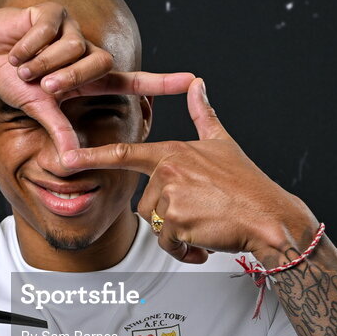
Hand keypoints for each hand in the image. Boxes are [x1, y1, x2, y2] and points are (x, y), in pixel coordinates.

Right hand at [0, 2, 195, 154]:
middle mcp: (85, 51)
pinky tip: (16, 49)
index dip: (163, 82)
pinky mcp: (53, 11)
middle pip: (99, 64)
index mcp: (88, 78)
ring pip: (70, 48)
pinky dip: (27, 45)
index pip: (132, 80)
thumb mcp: (38, 109)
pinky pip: (48, 31)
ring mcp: (71, 29)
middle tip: (43, 84)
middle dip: (68, 77)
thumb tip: (71, 160)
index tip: (193, 82)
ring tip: (21, 65)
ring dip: (41, 62)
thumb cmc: (13, 82)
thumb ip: (59, 130)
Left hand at [61, 78, 317, 263]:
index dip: (92, 157)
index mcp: (172, 153)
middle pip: (146, 206)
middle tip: (199, 216)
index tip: (66, 157)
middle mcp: (168, 172)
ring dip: (178, 235)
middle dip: (168, 218)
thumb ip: (203, 115)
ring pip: (156, 226)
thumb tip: (198, 85)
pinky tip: (206, 242)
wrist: (269, 216)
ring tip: (205, 227)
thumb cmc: (247, 184)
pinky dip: (186, 250)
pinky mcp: (177, 221)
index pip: (124, 154)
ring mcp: (171, 196)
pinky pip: (169, 244)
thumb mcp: (223, 143)